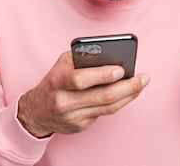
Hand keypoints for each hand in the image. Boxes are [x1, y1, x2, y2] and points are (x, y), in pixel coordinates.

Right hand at [17, 51, 149, 137]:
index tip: (121, 69)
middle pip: (102, 96)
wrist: (37, 111)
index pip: (81, 80)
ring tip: (141, 84)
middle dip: (127, 87)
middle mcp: (64, 101)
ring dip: (129, 96)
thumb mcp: (62, 63)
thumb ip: (82, 56)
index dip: (103, 75)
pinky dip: (119, 103)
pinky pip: (104, 114)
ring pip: (108, 108)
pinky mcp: (80, 126)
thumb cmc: (55, 80)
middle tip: (143, 78)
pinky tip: (128, 94)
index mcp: (58, 81)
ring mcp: (72, 117)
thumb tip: (110, 53)